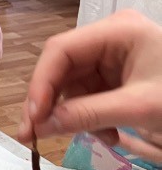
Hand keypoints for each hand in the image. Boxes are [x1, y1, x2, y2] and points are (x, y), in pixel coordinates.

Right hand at [18, 9, 161, 161]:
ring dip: (78, 117)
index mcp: (118, 30)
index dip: (40, 84)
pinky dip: (92, 119)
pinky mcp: (118, 78)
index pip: (62, 50)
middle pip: (63, 69)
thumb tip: (40, 127)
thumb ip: (86, 115)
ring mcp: (114, 58)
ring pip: (73, 87)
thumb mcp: (138, 109)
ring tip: (104, 139)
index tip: (31, 119)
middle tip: (36, 137)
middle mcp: (111, 39)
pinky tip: (112, 135)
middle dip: (56, 105)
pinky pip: (88, 97)